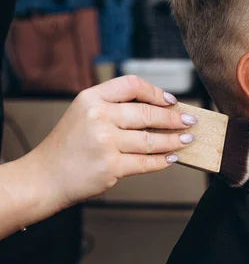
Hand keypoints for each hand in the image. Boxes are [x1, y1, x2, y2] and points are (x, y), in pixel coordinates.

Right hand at [26, 76, 198, 208]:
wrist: (43, 178)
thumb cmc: (68, 146)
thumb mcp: (83, 114)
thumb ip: (113, 107)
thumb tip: (159, 108)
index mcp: (91, 98)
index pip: (131, 85)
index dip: (155, 92)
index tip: (171, 101)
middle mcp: (97, 116)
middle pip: (146, 113)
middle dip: (174, 118)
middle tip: (190, 120)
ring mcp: (104, 142)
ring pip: (151, 139)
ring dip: (174, 140)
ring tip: (187, 139)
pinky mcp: (110, 166)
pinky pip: (146, 162)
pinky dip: (163, 161)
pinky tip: (172, 158)